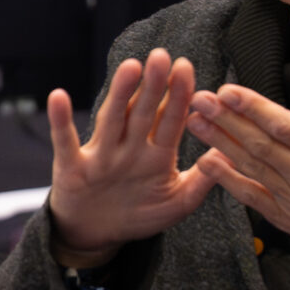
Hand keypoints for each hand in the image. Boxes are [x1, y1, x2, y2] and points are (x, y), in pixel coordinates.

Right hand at [45, 48, 214, 268]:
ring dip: (119, 94)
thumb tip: (230, 155)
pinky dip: (61, 121)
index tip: (186, 67)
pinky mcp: (72, 167)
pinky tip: (58, 96)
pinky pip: (65, 142)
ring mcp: (100, 155)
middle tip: (163, 55)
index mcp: (156, 154)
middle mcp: (129, 148)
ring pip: (112, 121)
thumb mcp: (177, 203)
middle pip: (143, 112)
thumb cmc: (139, 214)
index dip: (179, 95)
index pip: (171, 120)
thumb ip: (201, 182)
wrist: (96, 234)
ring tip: (130, 67)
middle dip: (154, 85)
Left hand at [186, 54, 289, 268]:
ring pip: (250, 166)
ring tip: (194, 121)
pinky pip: (250, 195)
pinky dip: (227, 179)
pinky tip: (205, 162)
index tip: (228, 91)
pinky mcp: (282, 216)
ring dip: (219, 143)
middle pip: (259, 143)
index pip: (284, 125)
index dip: (254, 108)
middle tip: (198, 99)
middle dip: (225, 120)